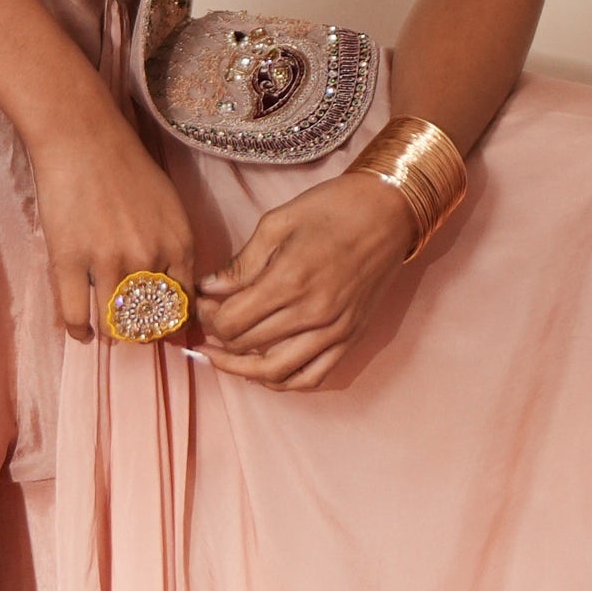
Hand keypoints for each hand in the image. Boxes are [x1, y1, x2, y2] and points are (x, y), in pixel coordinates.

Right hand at [29, 115, 200, 346]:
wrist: (83, 138)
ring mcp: (108, 262)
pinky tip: (81, 333)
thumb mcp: (169, 206)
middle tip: (131, 333)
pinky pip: (77, 315)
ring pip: (114, 324)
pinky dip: (79, 331)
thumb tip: (175, 290)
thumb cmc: (127, 166)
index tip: (160, 331)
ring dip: (111, 333)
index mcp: (180, 245)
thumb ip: (175, 248)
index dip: (172, 327)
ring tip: (106, 331)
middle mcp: (149, 259)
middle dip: (141, 334)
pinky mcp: (70, 261)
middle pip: (150, 322)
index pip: (184, 308)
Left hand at [194, 172, 414, 389]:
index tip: (202, 302)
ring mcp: (334, 331)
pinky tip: (264, 371)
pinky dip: (284, 382)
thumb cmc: (332, 209)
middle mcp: (312, 313)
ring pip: (276, 373)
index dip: (207, 316)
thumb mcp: (277, 222)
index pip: (231, 322)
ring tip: (224, 356)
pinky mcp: (350, 337)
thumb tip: (208, 288)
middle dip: (218, 337)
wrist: (388, 212)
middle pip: (246, 346)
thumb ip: (242, 262)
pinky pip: (313, 377)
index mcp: (289, 281)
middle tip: (209, 321)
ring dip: (242, 370)